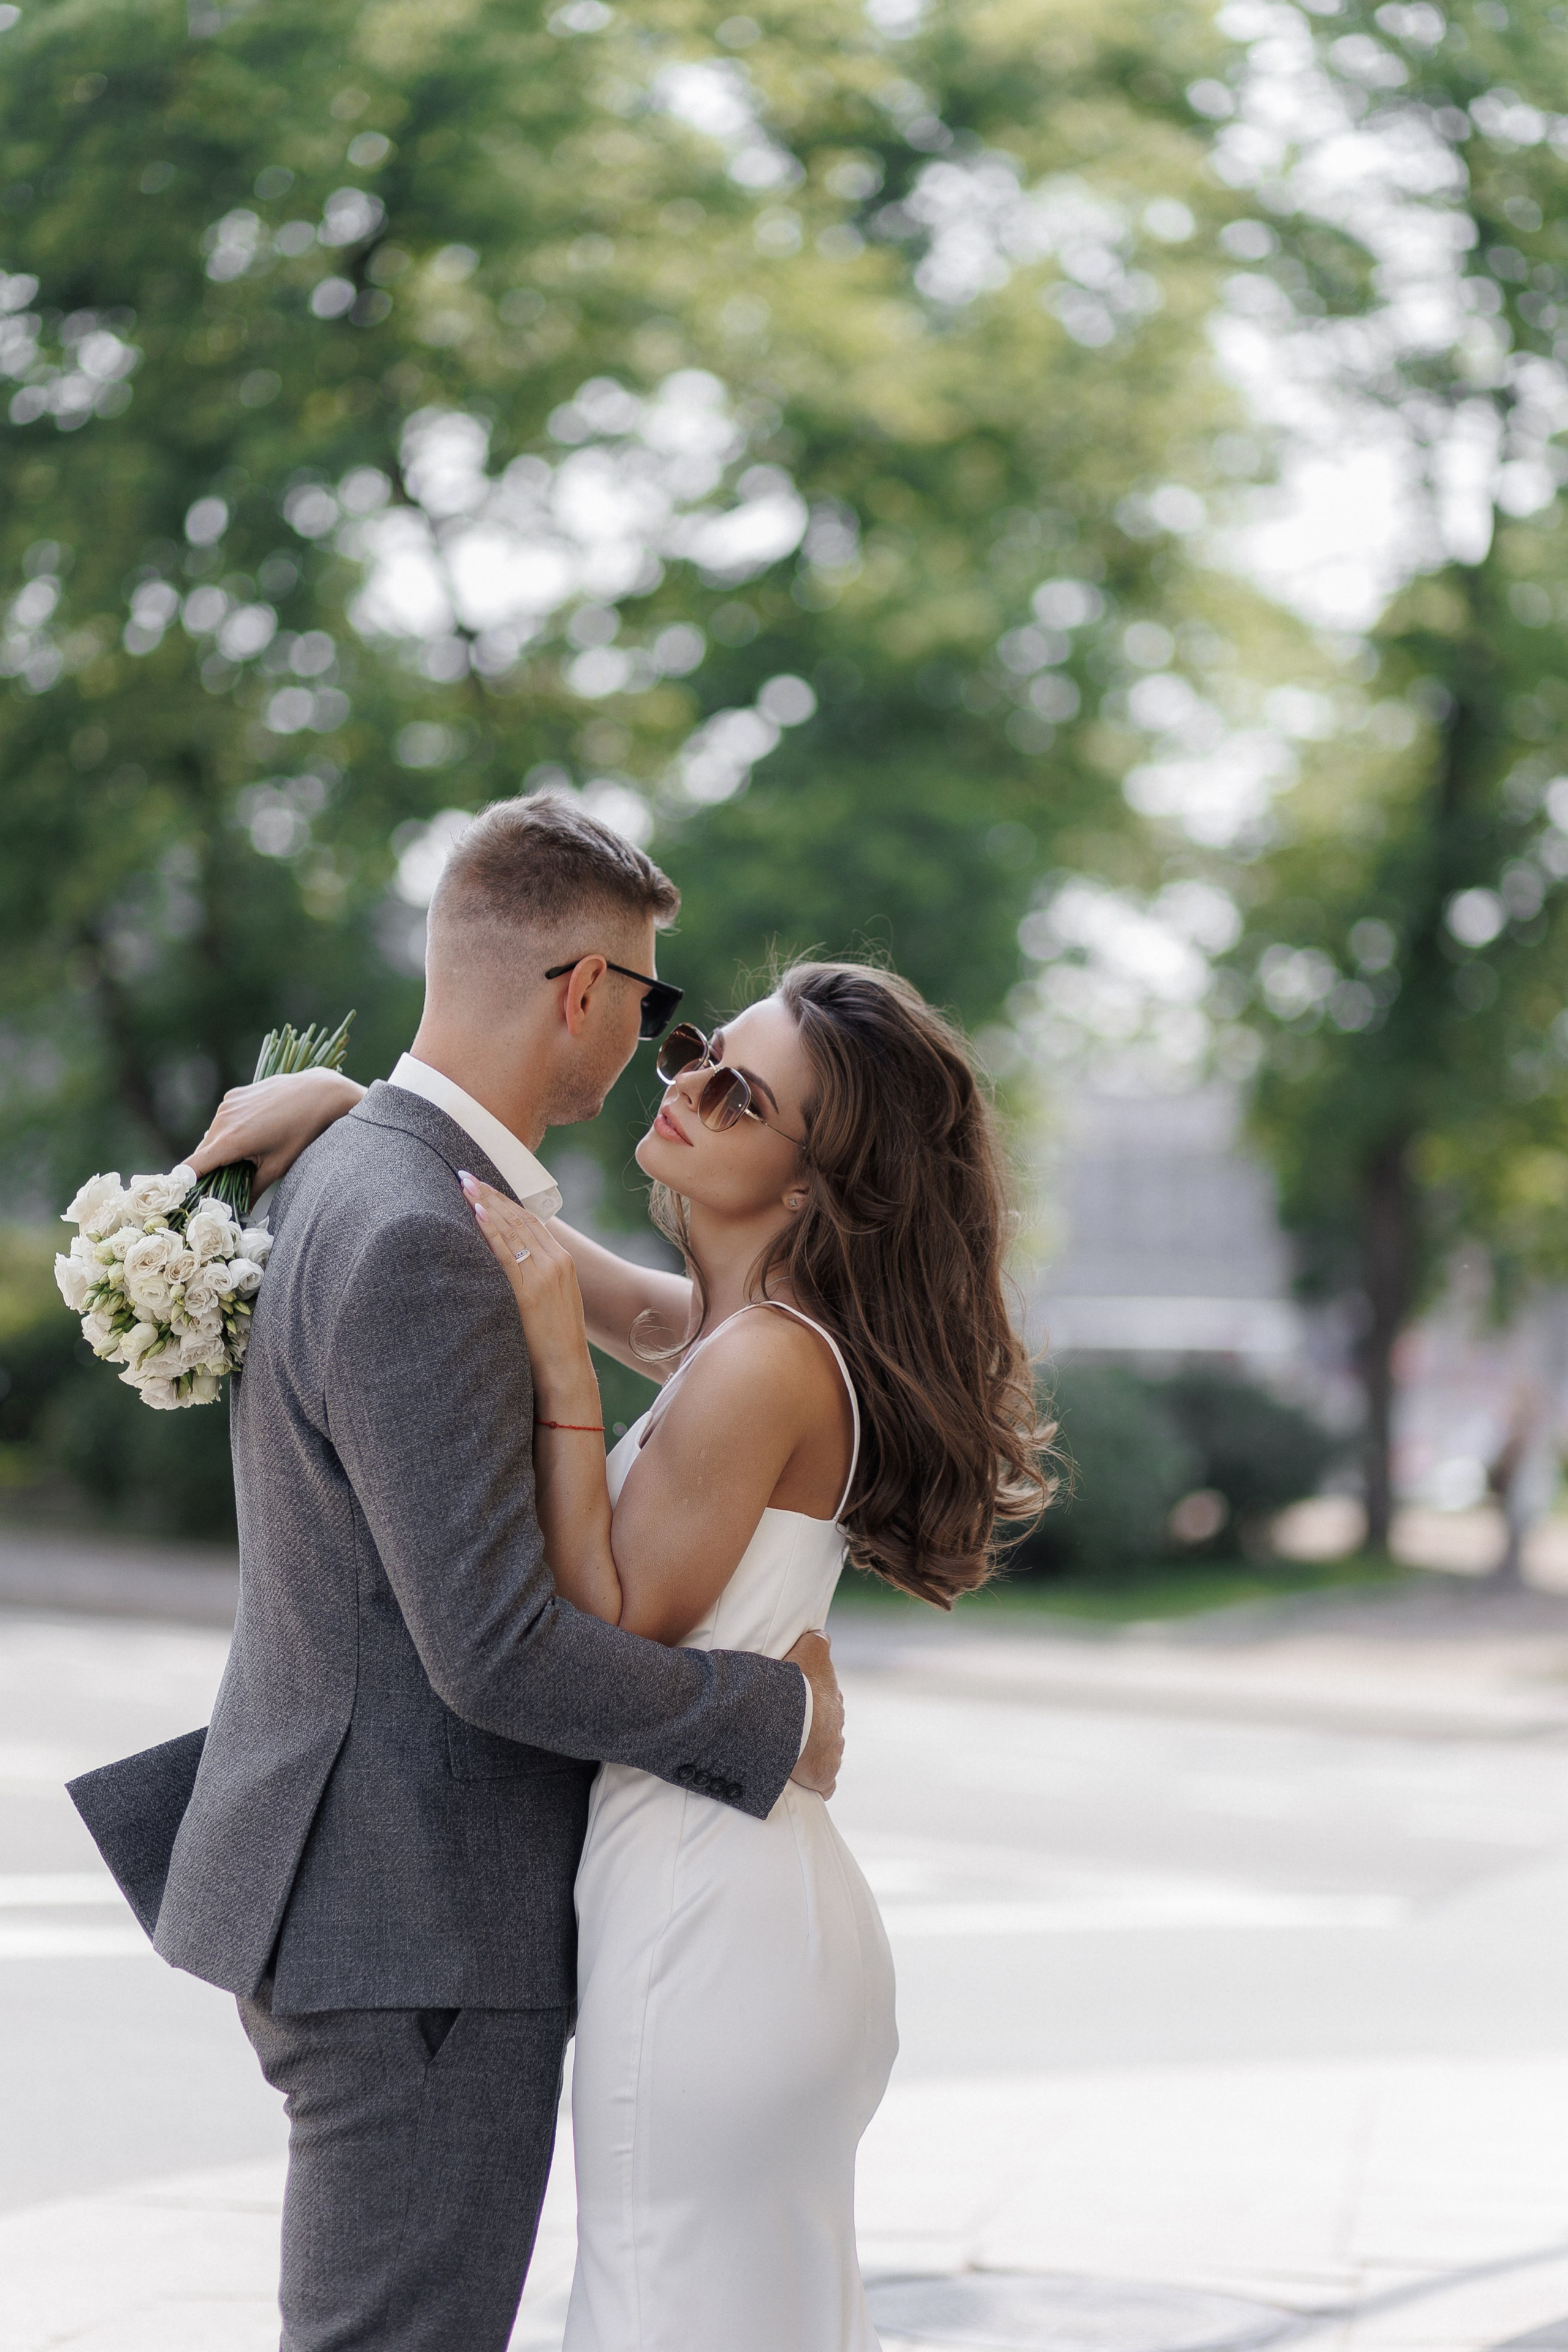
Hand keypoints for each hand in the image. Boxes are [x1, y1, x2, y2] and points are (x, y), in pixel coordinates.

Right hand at [187, 1069, 363, 1194]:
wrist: (318, 1093)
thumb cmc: (301, 1132)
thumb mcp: (278, 1166)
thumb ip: (254, 1189)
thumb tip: (242, 1212)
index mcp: (230, 1141)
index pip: (192, 1167)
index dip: (186, 1183)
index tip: (187, 1196)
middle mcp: (222, 1120)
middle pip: (203, 1152)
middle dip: (210, 1169)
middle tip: (227, 1183)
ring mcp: (227, 1104)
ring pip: (212, 1135)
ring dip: (220, 1149)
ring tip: (246, 1156)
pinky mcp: (234, 1095)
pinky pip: (223, 1119)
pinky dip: (230, 1130)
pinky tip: (254, 1133)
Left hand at [462, 1175, 597, 1412]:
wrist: (566, 1369)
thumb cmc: (553, 1339)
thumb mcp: (552, 1298)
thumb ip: (535, 1274)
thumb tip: (507, 1259)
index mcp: (562, 1261)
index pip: (531, 1220)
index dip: (505, 1200)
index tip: (483, 1185)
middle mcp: (556, 1262)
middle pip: (519, 1218)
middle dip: (491, 1195)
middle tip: (465, 1176)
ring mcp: (544, 1275)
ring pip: (512, 1230)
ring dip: (486, 1205)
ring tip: (464, 1186)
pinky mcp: (529, 1291)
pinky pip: (506, 1254)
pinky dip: (491, 1231)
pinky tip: (477, 1214)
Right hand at [786, 1629, 843, 1798]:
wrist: (792, 1721)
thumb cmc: (796, 1683)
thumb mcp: (810, 1650)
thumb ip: (817, 1641)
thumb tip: (822, 1634)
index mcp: (833, 1696)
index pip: (826, 1697)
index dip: (809, 1698)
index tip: (793, 1701)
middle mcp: (837, 1723)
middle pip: (826, 1724)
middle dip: (812, 1726)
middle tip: (786, 1727)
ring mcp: (833, 1750)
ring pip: (827, 1751)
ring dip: (812, 1752)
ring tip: (788, 1753)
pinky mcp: (825, 1775)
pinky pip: (825, 1783)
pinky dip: (817, 1782)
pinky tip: (804, 1780)